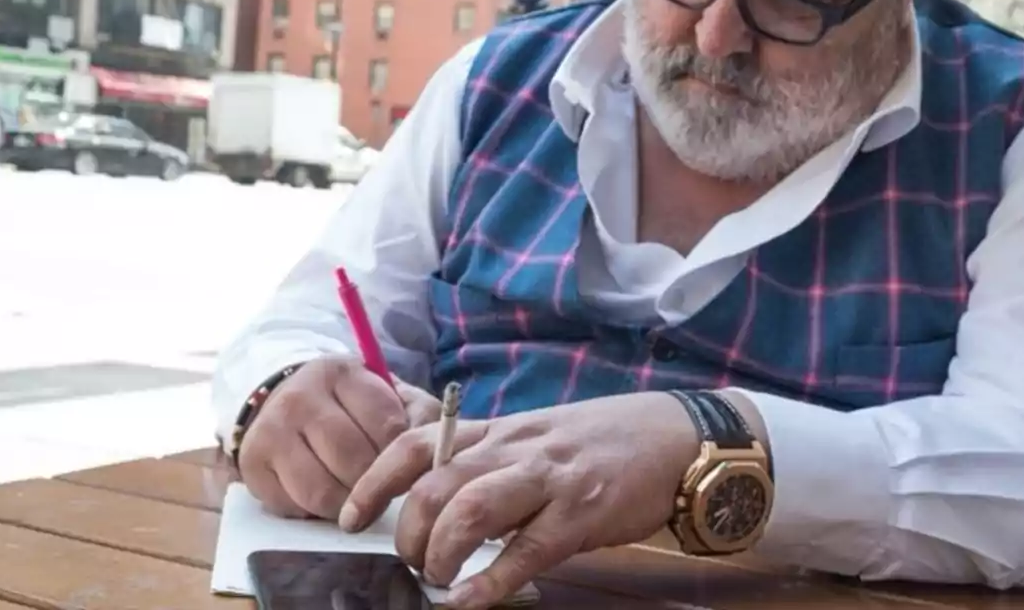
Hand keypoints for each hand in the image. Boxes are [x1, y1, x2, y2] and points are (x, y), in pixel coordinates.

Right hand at [239, 355, 440, 519]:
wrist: (282, 398)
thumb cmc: (348, 404)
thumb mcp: (384, 393)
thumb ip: (418, 414)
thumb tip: (438, 451)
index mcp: (341, 372)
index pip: (387, 427)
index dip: (402, 455)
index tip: (404, 463)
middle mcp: (300, 397)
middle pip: (354, 462)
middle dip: (376, 485)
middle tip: (383, 488)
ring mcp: (271, 431)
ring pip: (324, 492)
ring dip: (349, 505)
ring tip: (357, 494)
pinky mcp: (252, 465)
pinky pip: (295, 507)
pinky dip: (317, 511)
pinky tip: (326, 493)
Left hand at [340, 392, 699, 609]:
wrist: (675, 437)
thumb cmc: (601, 441)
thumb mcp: (536, 435)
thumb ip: (489, 459)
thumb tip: (440, 494)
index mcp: (499, 431)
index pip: (417, 443)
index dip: (374, 481)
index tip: (348, 516)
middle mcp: (514, 449)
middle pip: (435, 484)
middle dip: (407, 532)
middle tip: (410, 563)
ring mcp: (548, 480)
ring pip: (471, 509)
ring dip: (440, 552)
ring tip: (435, 580)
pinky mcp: (580, 514)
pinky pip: (526, 550)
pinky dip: (489, 581)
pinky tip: (468, 602)